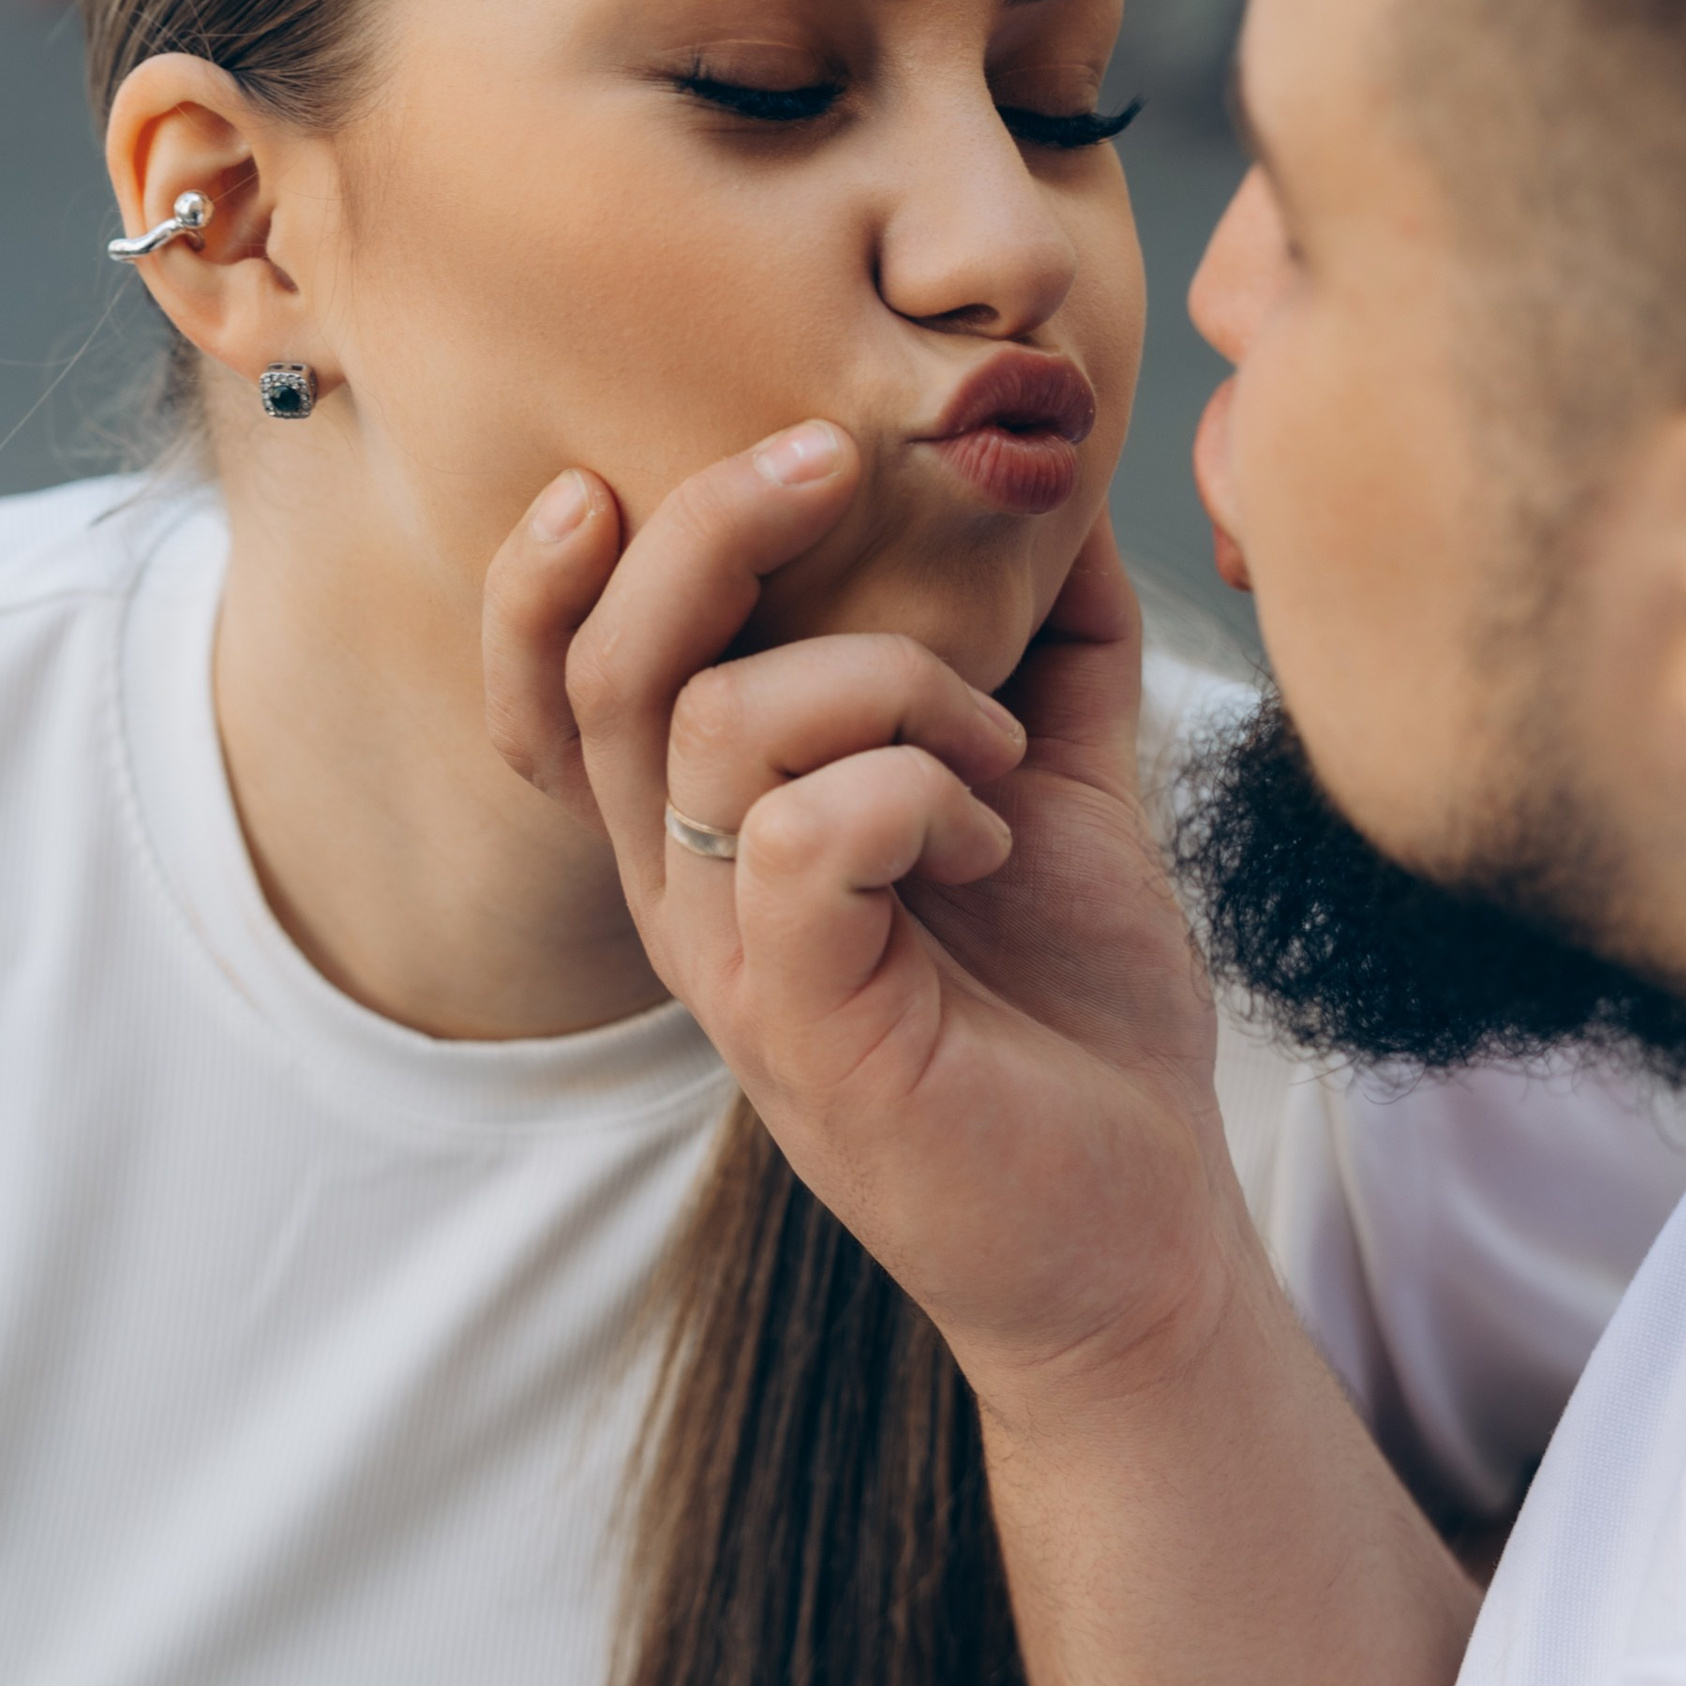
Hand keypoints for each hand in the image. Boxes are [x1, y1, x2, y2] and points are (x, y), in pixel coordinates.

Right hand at [482, 433, 1233, 1415]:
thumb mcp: (1064, 792)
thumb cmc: (1078, 1023)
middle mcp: (689, 896)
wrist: (1139, 1227)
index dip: (547, 580)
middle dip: (708, 529)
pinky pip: (803, 832)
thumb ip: (1050, 648)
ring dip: (886, 681)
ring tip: (1001, 754)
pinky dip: (916, 788)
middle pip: (609, 671)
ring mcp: (732, 965)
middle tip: (835, 458)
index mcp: (715, 837)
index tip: (613, 471)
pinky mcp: (798, 1023)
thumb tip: (1061, 487)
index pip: (557, 691)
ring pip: (713, 726)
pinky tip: (997, 832)